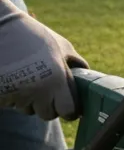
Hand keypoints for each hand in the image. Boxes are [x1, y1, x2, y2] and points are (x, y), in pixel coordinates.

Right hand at [0, 0, 88, 120]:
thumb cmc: (32, 35)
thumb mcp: (61, 45)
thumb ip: (76, 63)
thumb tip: (87, 77)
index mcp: (56, 80)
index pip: (68, 112)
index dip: (69, 110)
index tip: (67, 105)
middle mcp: (37, 90)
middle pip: (47, 115)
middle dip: (49, 106)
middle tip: (46, 91)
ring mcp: (16, 94)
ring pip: (27, 109)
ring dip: (29, 100)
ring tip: (27, 79)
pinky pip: (10, 103)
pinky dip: (12, 95)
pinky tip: (12, 79)